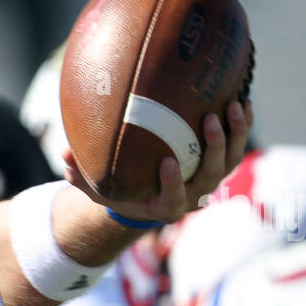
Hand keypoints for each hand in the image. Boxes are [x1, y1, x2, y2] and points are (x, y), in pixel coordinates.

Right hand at [63, 98, 253, 224]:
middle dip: (213, 149)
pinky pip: (235, 145)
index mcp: (166, 207)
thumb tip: (63, 153)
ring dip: (234, 134)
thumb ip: (80, 177)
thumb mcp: (98, 190)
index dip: (174, 183)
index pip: (173, 199)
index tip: (168, 161)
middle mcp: (193, 196)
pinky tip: (242, 98)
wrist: (148, 199)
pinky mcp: (220, 165)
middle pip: (210, 176)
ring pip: (229, 160)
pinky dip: (242, 125)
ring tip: (234, 105)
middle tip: (208, 121)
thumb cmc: (120, 193)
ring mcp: (209, 180)